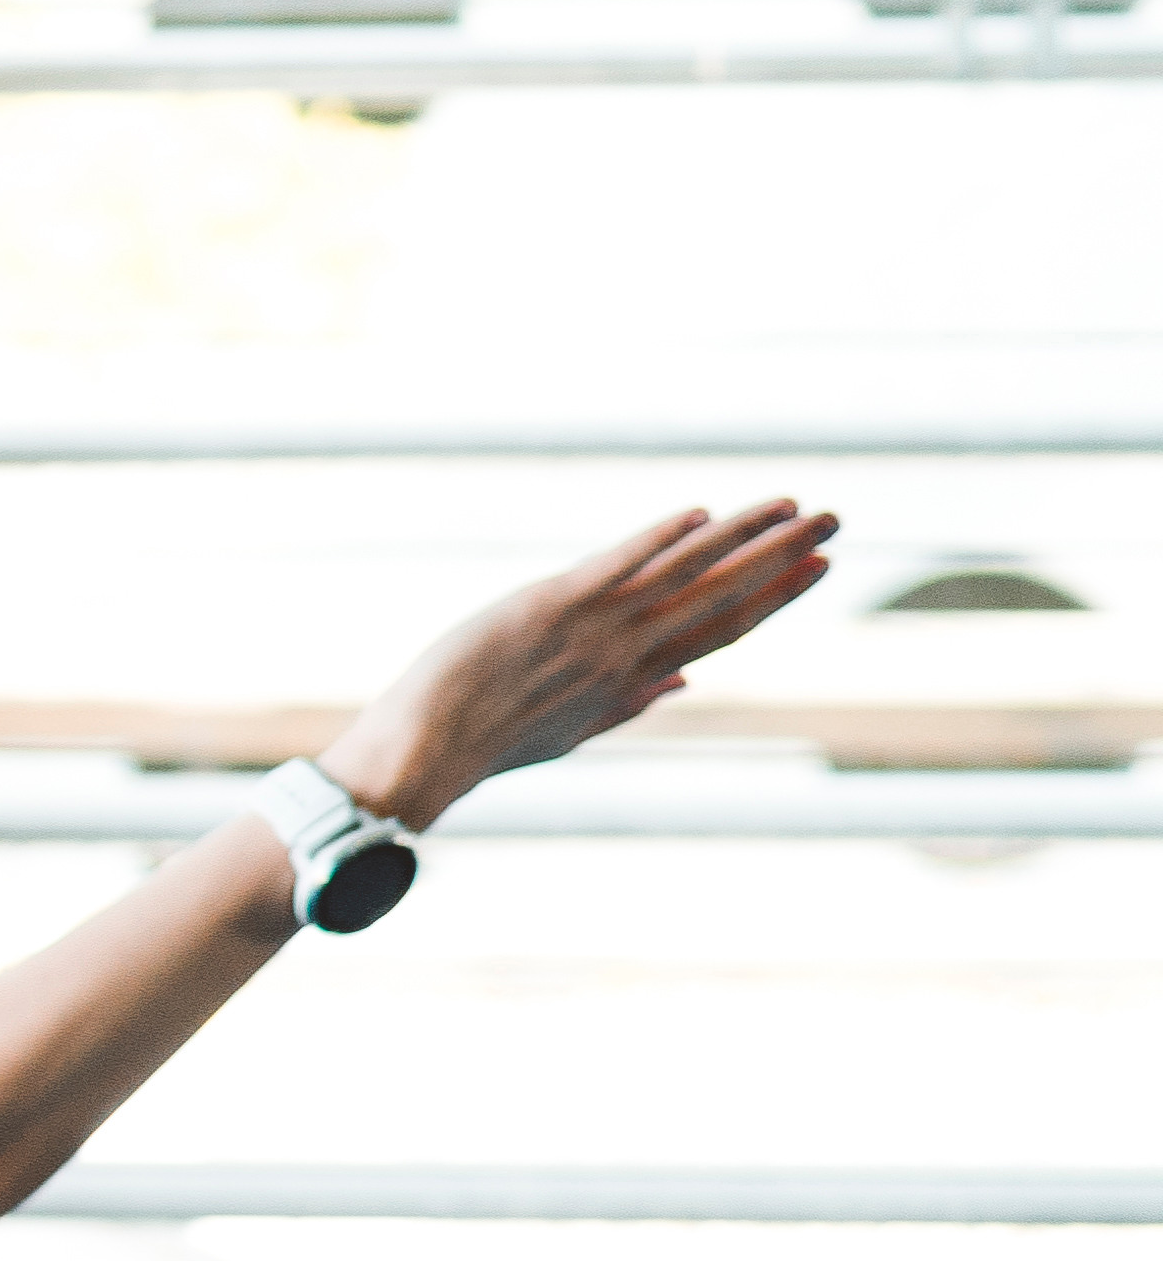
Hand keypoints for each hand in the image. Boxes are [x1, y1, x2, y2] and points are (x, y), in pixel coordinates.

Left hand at [325, 499, 839, 832]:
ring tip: (793, 506)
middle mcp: (625, 654)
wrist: (426, 754)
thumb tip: (683, 682)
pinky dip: (658, 540)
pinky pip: (617, 566)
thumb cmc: (488, 743)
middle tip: (835, 522)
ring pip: (684, 575)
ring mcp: (592, 630)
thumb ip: (631, 702)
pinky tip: (700, 514)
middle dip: (781, 558)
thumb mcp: (569, 731)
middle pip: (722, 597)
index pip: (721, 633)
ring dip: (742, 537)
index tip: (818, 569)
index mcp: (632, 683)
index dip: (776, 598)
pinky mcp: (549, 606)